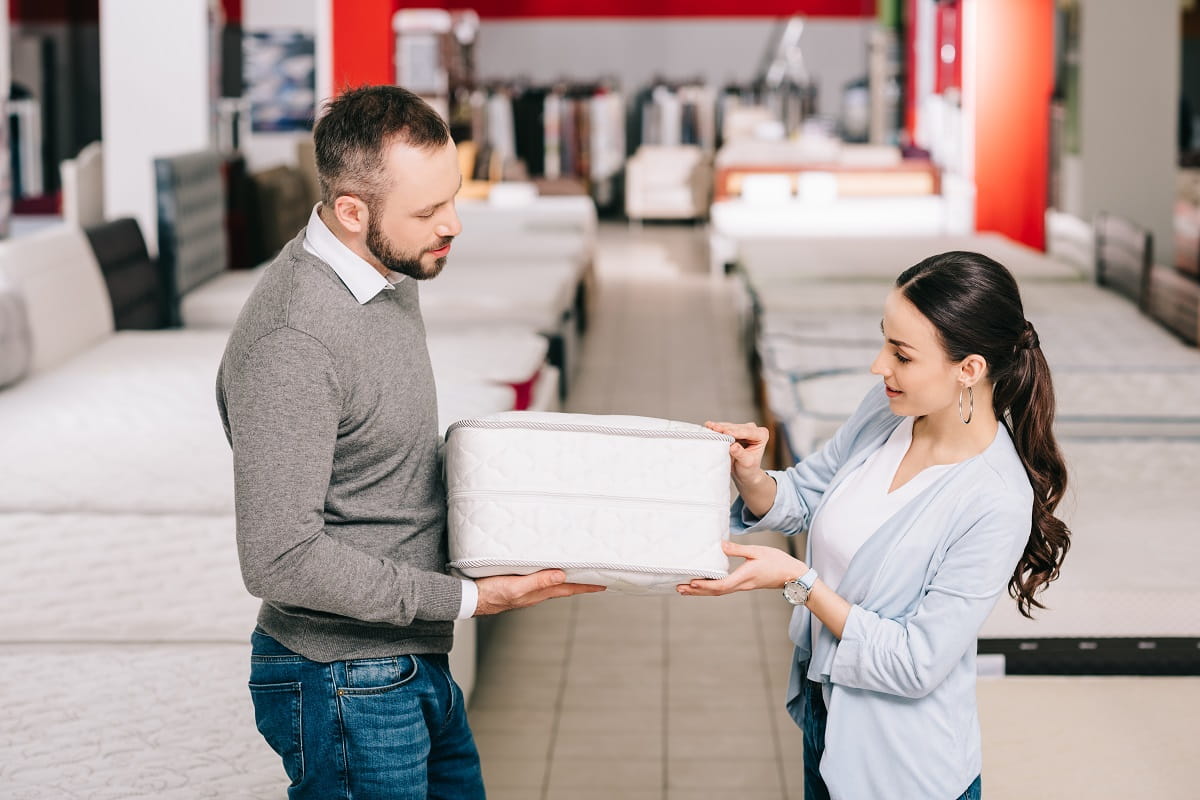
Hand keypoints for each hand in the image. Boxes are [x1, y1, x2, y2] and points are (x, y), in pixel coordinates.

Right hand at [474, 570, 605, 615]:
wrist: (470, 598)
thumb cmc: (490, 593)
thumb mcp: (516, 587)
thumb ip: (538, 581)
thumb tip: (561, 576)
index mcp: (538, 593)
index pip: (568, 589)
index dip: (586, 586)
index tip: (603, 584)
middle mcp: (535, 593)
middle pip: (564, 587)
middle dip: (580, 583)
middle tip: (596, 578)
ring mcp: (526, 590)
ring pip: (552, 584)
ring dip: (566, 580)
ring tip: (577, 573)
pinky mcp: (517, 585)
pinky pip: (540, 580)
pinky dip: (549, 576)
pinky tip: (547, 571)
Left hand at [676, 541, 805, 596]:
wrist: (793, 576)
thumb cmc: (778, 562)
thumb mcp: (757, 551)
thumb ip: (738, 549)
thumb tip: (720, 545)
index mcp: (744, 577)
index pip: (721, 585)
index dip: (706, 585)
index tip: (692, 582)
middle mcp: (741, 585)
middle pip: (716, 592)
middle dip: (697, 591)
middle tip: (679, 589)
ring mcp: (742, 586)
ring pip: (718, 591)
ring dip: (701, 591)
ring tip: (685, 589)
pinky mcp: (744, 584)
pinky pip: (724, 588)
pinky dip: (711, 588)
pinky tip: (703, 584)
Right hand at [704, 420, 769, 482]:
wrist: (744, 472)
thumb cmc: (749, 469)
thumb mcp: (747, 463)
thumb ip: (741, 454)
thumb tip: (733, 446)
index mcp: (762, 435)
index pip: (747, 432)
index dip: (736, 432)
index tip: (726, 432)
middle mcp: (754, 429)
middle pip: (737, 428)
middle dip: (724, 428)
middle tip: (713, 427)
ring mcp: (743, 428)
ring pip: (729, 426)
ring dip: (718, 427)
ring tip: (709, 426)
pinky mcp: (734, 430)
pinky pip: (724, 428)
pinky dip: (717, 429)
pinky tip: (709, 427)